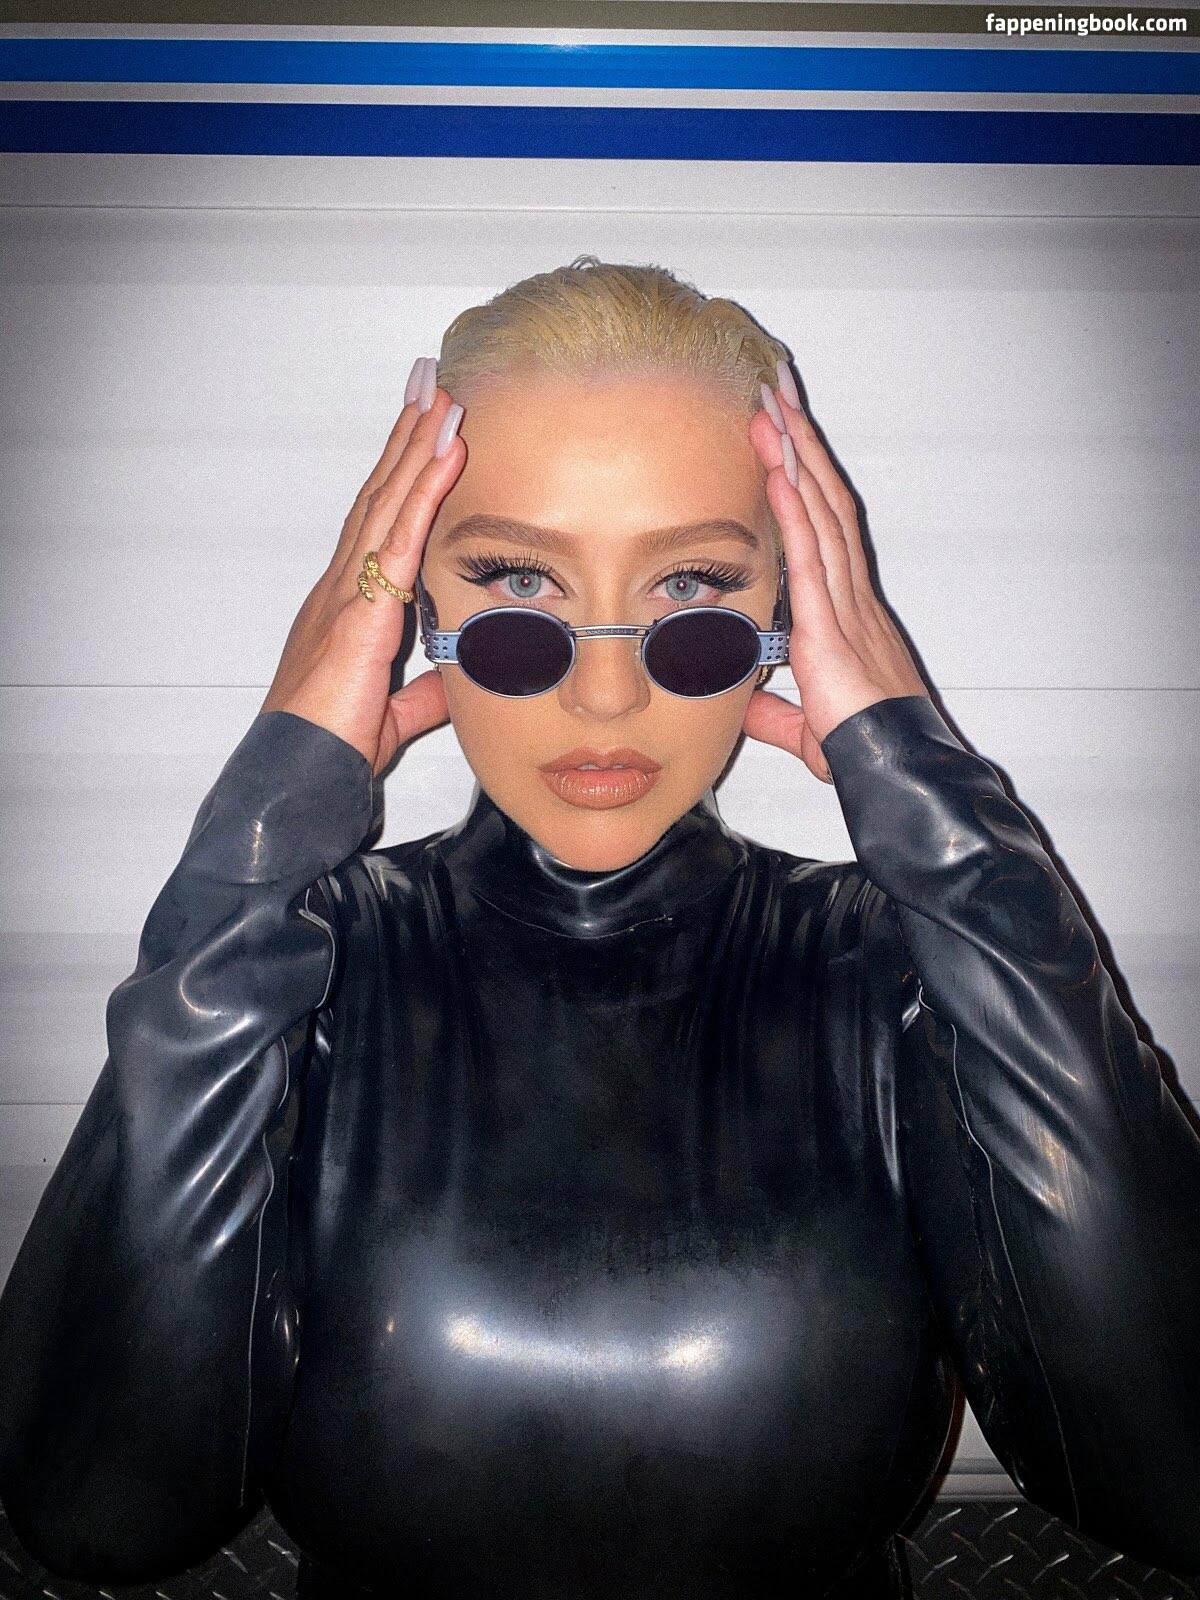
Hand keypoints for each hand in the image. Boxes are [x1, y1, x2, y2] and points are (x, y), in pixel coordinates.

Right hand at [260, 362, 465, 776]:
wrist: (299, 775)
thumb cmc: (328, 749)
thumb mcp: (388, 716)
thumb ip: (418, 695)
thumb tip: (445, 683)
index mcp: (346, 608)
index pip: (379, 525)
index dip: (402, 475)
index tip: (425, 429)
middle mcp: (341, 588)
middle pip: (379, 496)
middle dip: (406, 436)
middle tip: (430, 381)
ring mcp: (347, 594)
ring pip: (388, 503)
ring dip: (418, 445)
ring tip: (444, 395)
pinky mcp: (361, 612)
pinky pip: (400, 539)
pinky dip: (424, 491)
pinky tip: (446, 453)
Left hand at [743, 373, 929, 784]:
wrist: (891, 769)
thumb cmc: (862, 750)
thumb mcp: (804, 727)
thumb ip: (774, 713)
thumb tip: (749, 708)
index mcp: (846, 613)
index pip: (825, 528)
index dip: (805, 478)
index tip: (784, 434)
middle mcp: (850, 597)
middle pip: (825, 502)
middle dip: (800, 443)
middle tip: (777, 389)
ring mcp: (844, 605)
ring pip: (821, 514)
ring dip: (795, 457)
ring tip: (771, 406)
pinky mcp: (830, 625)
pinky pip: (811, 556)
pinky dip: (794, 509)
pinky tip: (777, 470)